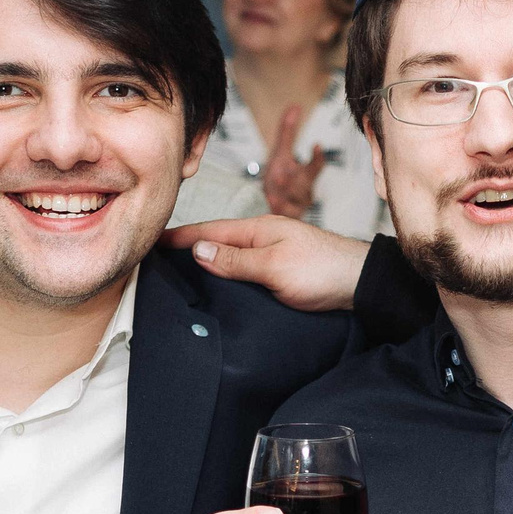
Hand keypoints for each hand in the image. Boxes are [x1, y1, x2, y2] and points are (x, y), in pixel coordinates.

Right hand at [165, 214, 369, 311]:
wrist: (361, 283)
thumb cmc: (323, 270)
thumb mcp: (274, 266)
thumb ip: (236, 259)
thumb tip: (198, 249)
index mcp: (257, 228)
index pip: (207, 231)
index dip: (178, 237)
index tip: (150, 241)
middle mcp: (262, 237)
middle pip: (216, 242)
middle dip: (186, 248)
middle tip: (155, 259)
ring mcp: (272, 252)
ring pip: (230, 256)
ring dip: (206, 262)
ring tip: (178, 273)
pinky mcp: (280, 270)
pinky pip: (244, 268)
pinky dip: (226, 273)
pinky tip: (218, 284)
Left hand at [261, 112, 317, 218]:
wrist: (276, 205)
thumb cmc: (280, 176)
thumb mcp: (282, 152)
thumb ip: (288, 131)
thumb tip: (294, 105)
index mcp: (302, 174)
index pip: (315, 166)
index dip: (317, 157)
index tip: (316, 146)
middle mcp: (301, 189)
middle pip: (303, 183)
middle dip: (296, 178)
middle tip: (283, 173)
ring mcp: (293, 203)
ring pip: (293, 198)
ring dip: (284, 192)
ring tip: (275, 187)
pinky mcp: (284, 214)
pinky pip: (282, 212)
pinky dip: (277, 207)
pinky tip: (270, 200)